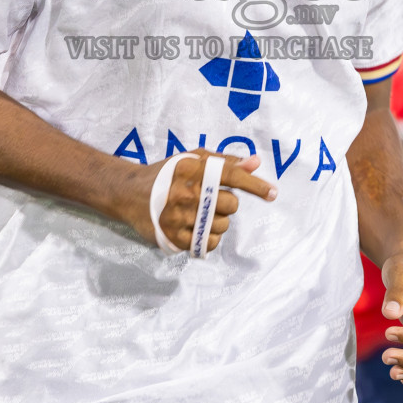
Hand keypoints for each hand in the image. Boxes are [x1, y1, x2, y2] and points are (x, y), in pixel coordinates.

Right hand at [125, 149, 275, 253]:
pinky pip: (209, 243)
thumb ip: (224, 161)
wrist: (130, 194)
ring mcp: (180, 218)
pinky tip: (198, 227)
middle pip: (231, 204)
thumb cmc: (166, 174)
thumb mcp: (191, 159)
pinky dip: (210, 237)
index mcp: (193, 170)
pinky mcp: (175, 238)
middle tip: (211, 199)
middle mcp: (187, 193)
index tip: (273, 193)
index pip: (232, 176)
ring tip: (201, 213)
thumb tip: (255, 163)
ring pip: (222, 225)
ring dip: (219, 221)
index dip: (255, 185)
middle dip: (228, 203)